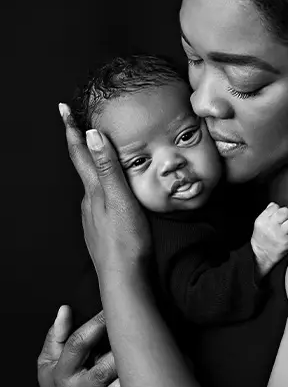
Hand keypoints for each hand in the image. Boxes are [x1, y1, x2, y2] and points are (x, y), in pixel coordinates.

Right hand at [37, 305, 131, 386]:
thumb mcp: (48, 363)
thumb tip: (65, 308)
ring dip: (127, 383)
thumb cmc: (59, 386)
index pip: (78, 345)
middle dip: (118, 356)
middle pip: (100, 372)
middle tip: (138, 335)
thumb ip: (57, 336)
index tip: (113, 308)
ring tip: (145, 365)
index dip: (96, 324)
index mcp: (62, 373)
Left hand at [59, 103, 150, 277]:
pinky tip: (115, 193)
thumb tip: (91, 134)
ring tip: (104, 155)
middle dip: (82, 144)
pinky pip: (100, 200)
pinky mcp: (100, 228)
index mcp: (93, 190)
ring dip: (95, 166)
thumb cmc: (126, 240)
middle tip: (83, 124)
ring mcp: (92, 216)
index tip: (62, 108)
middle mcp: (88, 200)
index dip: (71, 129)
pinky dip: (104, 187)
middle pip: (84, 165)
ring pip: (92, 184)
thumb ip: (108, 167)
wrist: (123, 279)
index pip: (79, 152)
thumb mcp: (120, 199)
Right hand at [251, 202, 287, 275]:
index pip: (275, 206)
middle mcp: (271, 226)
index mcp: (263, 220)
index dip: (277, 210)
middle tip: (285, 220)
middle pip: (285, 211)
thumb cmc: (261, 240)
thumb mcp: (259, 224)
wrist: (261, 256)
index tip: (277, 216)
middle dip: (286, 215)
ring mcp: (280, 235)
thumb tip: (273, 205)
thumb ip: (266, 213)